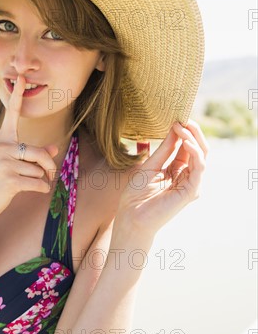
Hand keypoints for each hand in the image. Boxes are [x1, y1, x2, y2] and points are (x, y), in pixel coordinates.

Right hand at [0, 75, 58, 220]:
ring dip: (41, 180)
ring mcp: (5, 164)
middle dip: (49, 167)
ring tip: (29, 183)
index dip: (17, 95)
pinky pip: (38, 183)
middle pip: (41, 153)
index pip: (12, 113)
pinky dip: (41, 189)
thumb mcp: (14, 163)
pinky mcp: (10, 180)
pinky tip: (32, 191)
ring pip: (40, 170)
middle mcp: (3, 147)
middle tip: (51, 174)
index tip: (21, 76)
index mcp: (3, 140)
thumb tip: (54, 149)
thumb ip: (36, 154)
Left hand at [115, 119, 208, 238]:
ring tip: (182, 126)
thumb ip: (165, 148)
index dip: (184, 131)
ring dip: (193, 138)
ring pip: (202, 155)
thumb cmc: (137, 194)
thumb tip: (176, 127)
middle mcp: (187, 177)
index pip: (187, 147)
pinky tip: (185, 140)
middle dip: (193, 132)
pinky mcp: (192, 190)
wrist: (131, 216)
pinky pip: (199, 167)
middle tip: (183, 118)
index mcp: (177, 171)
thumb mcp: (150, 164)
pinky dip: (194, 151)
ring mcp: (191, 184)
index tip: (176, 118)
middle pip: (198, 149)